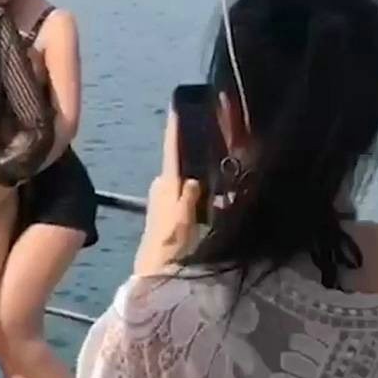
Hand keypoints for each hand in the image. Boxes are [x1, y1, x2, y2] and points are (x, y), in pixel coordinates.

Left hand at [133, 110, 200, 276]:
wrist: (157, 268)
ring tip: (219, 166)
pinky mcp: (171, 210)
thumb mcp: (182, 219)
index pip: (172, 150)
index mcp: (166, 183)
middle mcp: (164, 186)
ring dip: (198, 173)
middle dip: (193, 151)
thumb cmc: (170, 244)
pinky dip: (197, 190)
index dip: (175, 130)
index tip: (177, 108)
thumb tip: (194, 179)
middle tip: (214, 138)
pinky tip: (212, 194)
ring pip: (185, 177)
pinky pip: (187, 192)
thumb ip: (188, 196)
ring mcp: (166, 198)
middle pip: (180, 162)